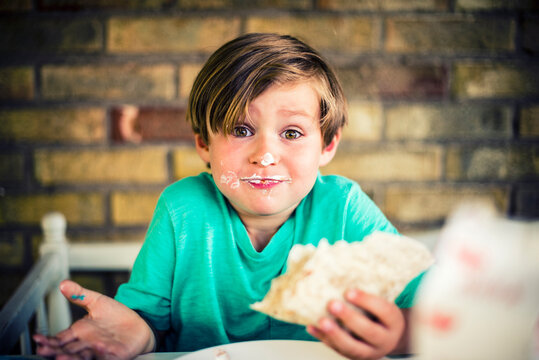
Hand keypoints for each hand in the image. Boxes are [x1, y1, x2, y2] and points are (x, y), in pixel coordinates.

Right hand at [34, 280, 154, 359]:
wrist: (138, 324)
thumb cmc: (116, 316)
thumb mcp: (97, 302)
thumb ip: (79, 295)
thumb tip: (63, 283)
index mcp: (80, 332)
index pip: (59, 339)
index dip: (48, 340)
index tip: (37, 339)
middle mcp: (87, 344)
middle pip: (67, 350)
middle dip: (55, 351)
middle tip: (44, 350)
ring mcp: (100, 351)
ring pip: (82, 358)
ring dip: (72, 358)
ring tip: (61, 357)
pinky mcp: (115, 356)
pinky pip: (106, 358)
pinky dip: (101, 355)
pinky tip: (98, 349)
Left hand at [306, 289, 405, 359]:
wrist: (387, 337)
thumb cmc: (379, 312)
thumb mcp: (383, 300)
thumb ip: (369, 287)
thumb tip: (341, 264)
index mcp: (394, 321)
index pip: (384, 311)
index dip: (367, 301)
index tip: (349, 291)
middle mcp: (385, 340)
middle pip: (369, 331)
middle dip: (349, 318)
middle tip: (332, 304)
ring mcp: (370, 352)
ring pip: (353, 347)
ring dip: (335, 334)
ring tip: (321, 320)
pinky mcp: (354, 357)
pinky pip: (338, 350)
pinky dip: (324, 339)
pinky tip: (312, 327)